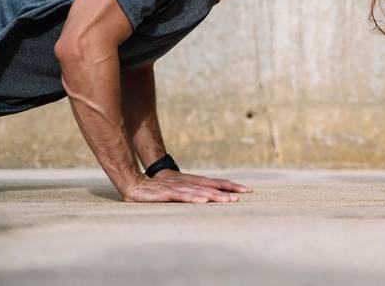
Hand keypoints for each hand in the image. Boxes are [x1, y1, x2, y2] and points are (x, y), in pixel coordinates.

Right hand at [123, 171, 251, 202]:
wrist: (135, 184)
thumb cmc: (159, 188)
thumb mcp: (180, 190)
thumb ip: (194, 193)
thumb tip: (211, 197)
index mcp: (193, 182)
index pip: (216, 182)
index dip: (231, 186)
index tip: (248, 190)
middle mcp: (188, 183)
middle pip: (211, 186)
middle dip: (226, 192)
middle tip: (241, 198)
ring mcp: (178, 187)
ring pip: (199, 191)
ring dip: (214, 196)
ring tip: (228, 200)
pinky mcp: (166, 193)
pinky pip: (182, 196)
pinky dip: (193, 198)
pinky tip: (202, 201)